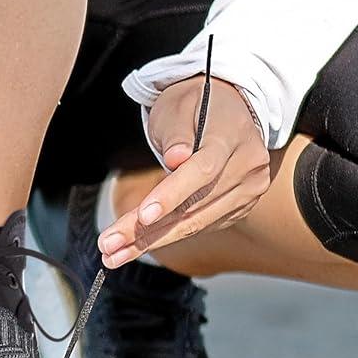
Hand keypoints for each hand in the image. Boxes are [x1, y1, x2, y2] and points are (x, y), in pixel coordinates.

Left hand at [99, 75, 269, 267]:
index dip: (172, 195)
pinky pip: (201, 226)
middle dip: (148, 230)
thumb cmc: (194, 104)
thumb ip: (176, 134)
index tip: (142, 216)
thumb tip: (176, 159)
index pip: (202, 171)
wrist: (227, 107)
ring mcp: (248, 189)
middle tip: (109, 246)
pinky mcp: (240, 206)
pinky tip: (138, 245)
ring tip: (113, 253)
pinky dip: (168, 237)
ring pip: (196, 223)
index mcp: (232, 136)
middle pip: (195, 205)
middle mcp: (248, 166)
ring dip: (152, 241)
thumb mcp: (177, 106)